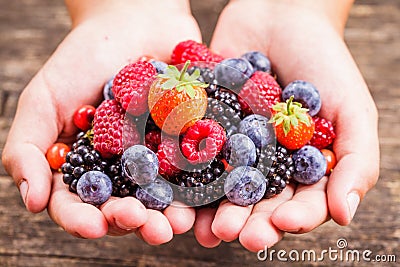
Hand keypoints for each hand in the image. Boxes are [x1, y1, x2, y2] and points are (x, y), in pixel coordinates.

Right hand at [2, 0, 200, 243]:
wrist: (132, 24)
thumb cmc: (81, 60)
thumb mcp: (44, 99)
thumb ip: (28, 148)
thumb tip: (33, 201)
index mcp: (86, 168)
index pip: (79, 205)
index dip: (83, 219)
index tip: (94, 226)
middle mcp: (122, 172)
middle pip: (126, 208)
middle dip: (135, 222)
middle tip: (148, 228)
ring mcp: (157, 161)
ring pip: (163, 197)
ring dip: (171, 215)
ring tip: (178, 224)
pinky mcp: (188, 144)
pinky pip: (197, 168)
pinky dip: (202, 185)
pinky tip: (207, 197)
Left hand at [194, 0, 378, 250]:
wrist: (280, 17)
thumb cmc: (324, 62)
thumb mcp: (352, 109)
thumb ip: (356, 161)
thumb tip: (344, 217)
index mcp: (304, 168)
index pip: (302, 203)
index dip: (294, 217)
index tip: (282, 224)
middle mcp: (268, 165)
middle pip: (259, 203)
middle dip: (249, 220)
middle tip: (234, 234)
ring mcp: (235, 149)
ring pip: (224, 187)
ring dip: (215, 210)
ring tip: (207, 228)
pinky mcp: (207, 130)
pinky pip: (196, 156)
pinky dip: (188, 175)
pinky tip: (180, 195)